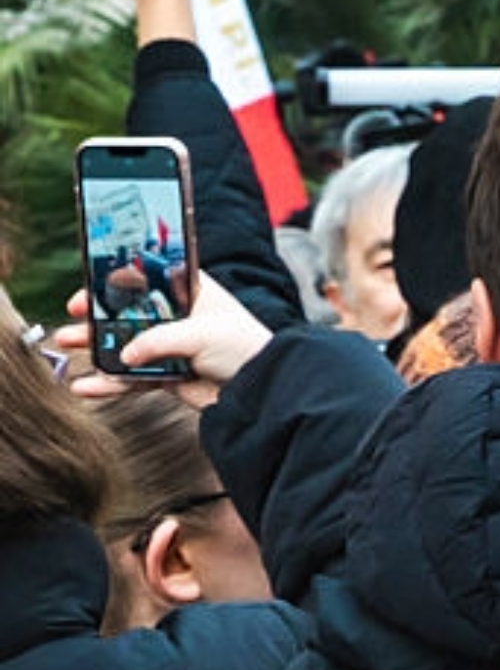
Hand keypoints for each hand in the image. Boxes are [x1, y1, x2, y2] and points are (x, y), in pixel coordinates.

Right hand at [54, 272, 271, 401]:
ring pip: (124, 344)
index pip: (149, 278)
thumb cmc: (243, 348)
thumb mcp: (199, 334)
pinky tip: (88, 385)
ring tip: (67, 344)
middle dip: (99, 314)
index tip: (93, 282)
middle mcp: (178, 317)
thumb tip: (125, 354)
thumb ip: (157, 340)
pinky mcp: (167, 375)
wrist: (261, 391)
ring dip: (95, 345)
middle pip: (130, 311)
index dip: (120, 278)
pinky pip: (131, 377)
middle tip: (74, 315)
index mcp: (191, 292)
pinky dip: (109, 382)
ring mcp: (171, 346)